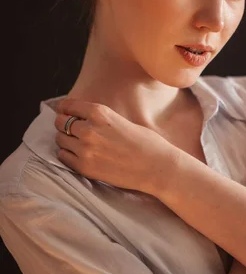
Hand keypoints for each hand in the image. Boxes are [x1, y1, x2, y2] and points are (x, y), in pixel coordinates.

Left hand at [54, 98, 178, 192]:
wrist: (156, 167)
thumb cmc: (146, 143)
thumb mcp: (122, 120)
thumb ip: (100, 119)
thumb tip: (83, 119)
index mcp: (100, 113)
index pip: (69, 106)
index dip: (64, 108)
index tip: (63, 111)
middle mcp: (89, 129)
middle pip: (60, 122)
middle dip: (63, 124)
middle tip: (69, 129)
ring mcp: (85, 149)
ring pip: (60, 140)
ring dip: (65, 140)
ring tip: (75, 143)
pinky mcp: (85, 167)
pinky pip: (63, 157)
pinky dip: (67, 154)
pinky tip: (77, 155)